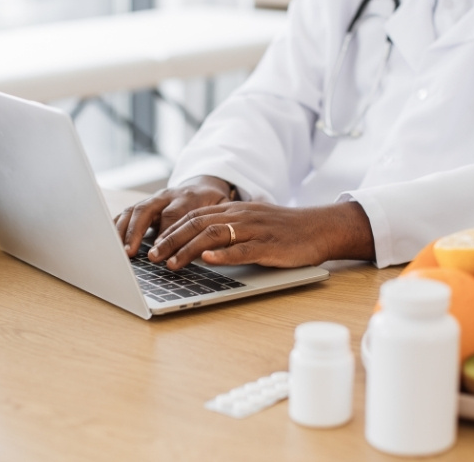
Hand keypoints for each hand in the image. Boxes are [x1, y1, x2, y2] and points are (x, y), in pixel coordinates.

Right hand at [114, 175, 234, 256]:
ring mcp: (153, 199)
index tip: (159, 253)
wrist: (205, 185)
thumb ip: (214, 226)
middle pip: (147, 209)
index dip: (165, 235)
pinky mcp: (144, 204)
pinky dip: (117, 226)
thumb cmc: (214, 204)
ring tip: (118, 251)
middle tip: (130, 253)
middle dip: (136, 232)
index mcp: (187, 197)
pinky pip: (127, 212)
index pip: (173, 215)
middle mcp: (167, 195)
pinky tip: (111, 240)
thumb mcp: (222, 211)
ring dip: (123, 231)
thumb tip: (208, 249)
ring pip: (133, 210)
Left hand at [147, 201, 374, 269]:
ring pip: (214, 235)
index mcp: (234, 210)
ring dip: (189, 249)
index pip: (195, 217)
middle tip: (153, 257)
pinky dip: (223, 255)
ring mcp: (254, 230)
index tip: (153, 247)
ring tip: (172, 263)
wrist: (320, 228)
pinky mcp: (269, 245)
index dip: (171, 231)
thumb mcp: (253, 225)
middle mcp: (240, 216)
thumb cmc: (285, 230)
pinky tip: (208, 261)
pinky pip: (242, 248)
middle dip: (171, 241)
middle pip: (198, 224)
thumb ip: (229, 231)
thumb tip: (201, 248)